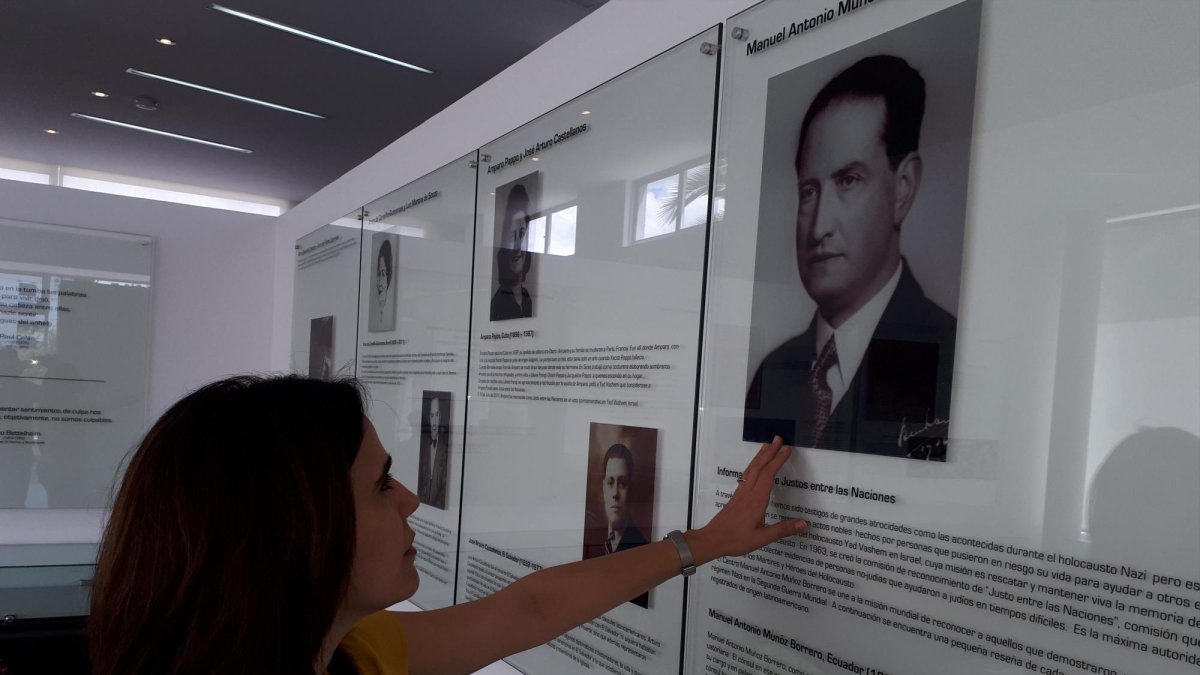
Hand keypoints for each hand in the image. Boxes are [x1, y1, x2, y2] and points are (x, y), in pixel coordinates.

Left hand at [686, 436, 805, 563]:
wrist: (712, 539)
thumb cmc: (735, 540)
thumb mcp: (761, 538)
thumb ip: (782, 530)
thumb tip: (803, 523)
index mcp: (756, 500)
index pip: (768, 475)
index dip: (778, 460)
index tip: (788, 449)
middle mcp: (748, 493)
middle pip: (759, 467)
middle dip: (770, 451)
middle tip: (779, 438)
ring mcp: (741, 493)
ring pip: (752, 469)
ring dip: (761, 456)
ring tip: (768, 445)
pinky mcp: (737, 496)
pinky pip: (747, 475)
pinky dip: (754, 465)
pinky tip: (755, 465)